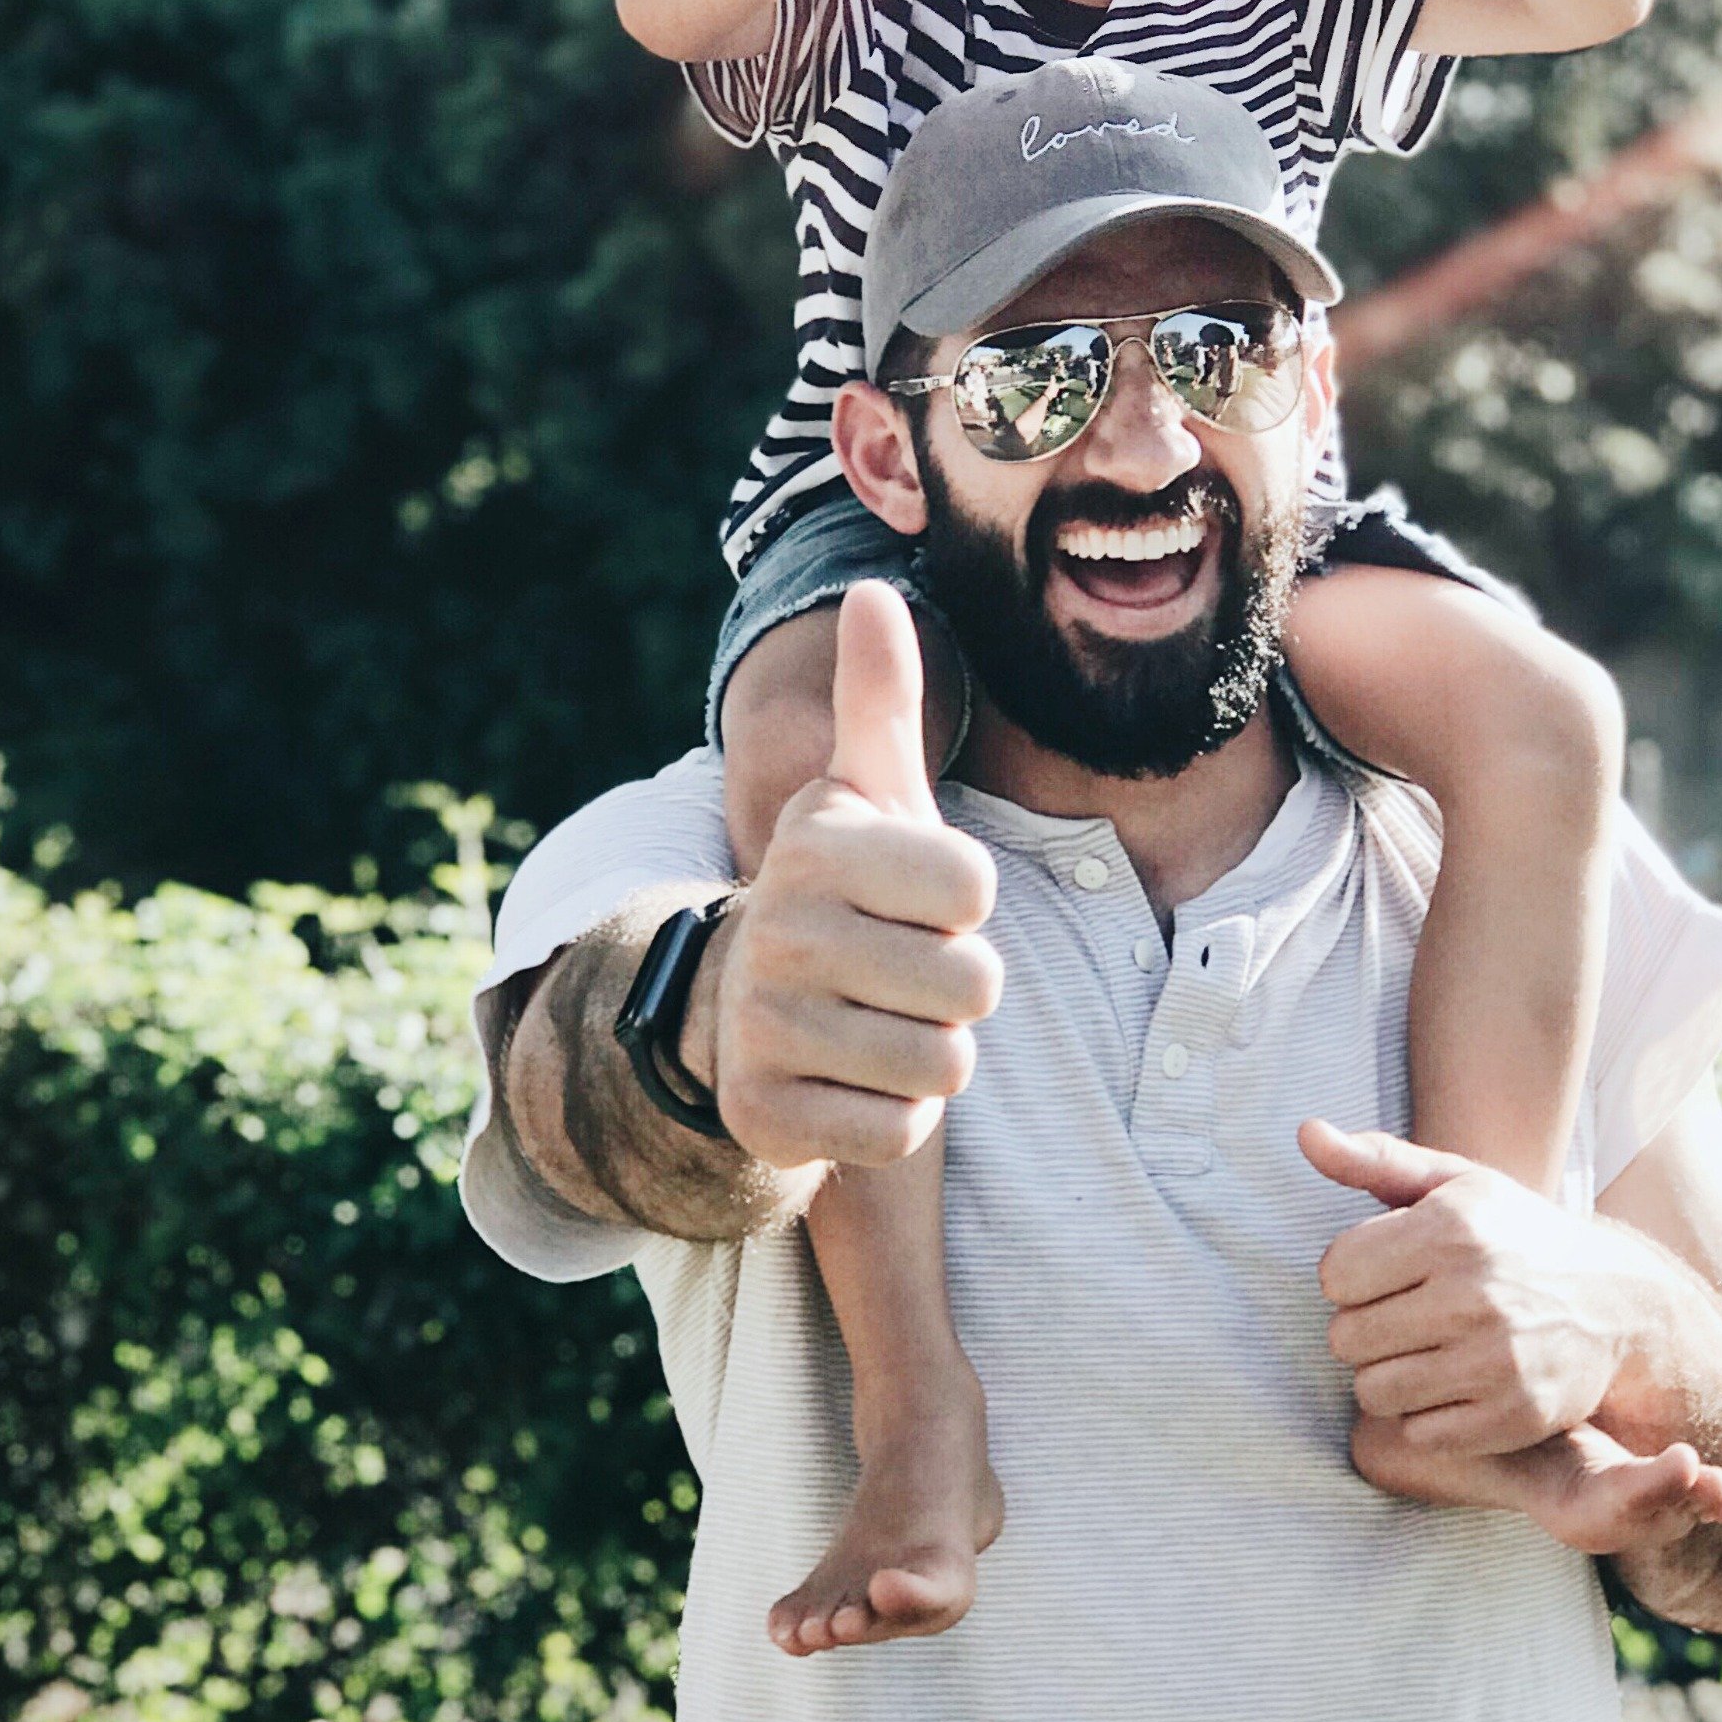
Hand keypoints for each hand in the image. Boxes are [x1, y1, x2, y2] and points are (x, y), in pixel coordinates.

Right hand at [699, 584, 1003, 1173]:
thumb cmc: (846, 895)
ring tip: (880, 1024)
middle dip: (958, 989)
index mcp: (817, 846)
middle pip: (973, 985)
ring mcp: (765, 1026)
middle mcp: (779, 930)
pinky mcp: (765, 1115)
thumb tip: (874, 588)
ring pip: (943, 1065)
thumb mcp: (865, 796)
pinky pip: (900, 1133)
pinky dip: (893, 1118)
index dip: (967, 905)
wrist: (746, 1011)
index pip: (975, 889)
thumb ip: (881, 699)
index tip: (918, 901)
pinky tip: (851, 1081)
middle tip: (902, 973)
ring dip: (931, 1056)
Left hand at [1302, 1120, 1637, 1451]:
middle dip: (1365, 1328)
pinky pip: (1420, 1433)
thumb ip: (1375, 1160)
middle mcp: (1474, 1294)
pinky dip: (1429, 1416)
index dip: (1352, 1276)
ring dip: (1389, 1377)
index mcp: (1452, 1229)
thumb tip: (1305, 1133)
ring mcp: (1498, 1360)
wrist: (1619, 1302)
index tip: (1387, 1274)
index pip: (1335, 1274)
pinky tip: (1457, 1385)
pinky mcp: (1516, 1415)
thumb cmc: (1517, 1236)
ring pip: (1374, 1392)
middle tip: (1406, 1317)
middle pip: (1345, 1338)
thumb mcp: (1455, 1183)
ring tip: (1425, 1352)